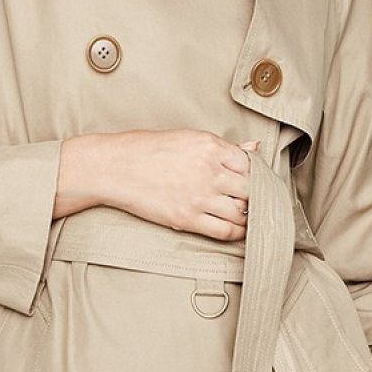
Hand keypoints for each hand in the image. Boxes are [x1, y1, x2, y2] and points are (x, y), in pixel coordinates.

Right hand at [59, 129, 258, 239]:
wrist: (115, 167)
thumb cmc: (148, 150)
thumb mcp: (188, 138)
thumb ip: (223, 147)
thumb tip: (255, 146)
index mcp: (210, 146)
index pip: (251, 164)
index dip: (256, 175)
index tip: (254, 182)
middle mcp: (209, 171)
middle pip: (251, 189)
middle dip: (255, 197)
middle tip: (254, 201)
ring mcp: (199, 196)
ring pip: (242, 212)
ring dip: (247, 216)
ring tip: (243, 215)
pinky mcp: (187, 217)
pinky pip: (225, 231)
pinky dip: (236, 233)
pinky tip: (235, 228)